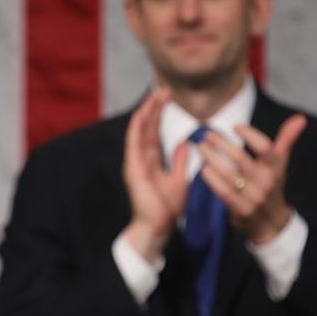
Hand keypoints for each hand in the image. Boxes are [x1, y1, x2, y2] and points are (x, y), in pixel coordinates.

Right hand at [122, 89, 188, 262]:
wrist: (158, 227)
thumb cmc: (166, 208)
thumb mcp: (178, 180)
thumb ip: (178, 161)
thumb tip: (183, 144)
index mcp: (151, 160)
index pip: (154, 131)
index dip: (160, 113)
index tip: (169, 96)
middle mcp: (141, 158)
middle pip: (147, 127)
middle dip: (154, 107)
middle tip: (164, 89)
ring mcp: (135, 162)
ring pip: (140, 131)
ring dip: (147, 112)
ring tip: (155, 95)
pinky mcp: (133, 168)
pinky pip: (134, 144)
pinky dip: (137, 128)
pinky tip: (142, 114)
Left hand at [198, 114, 306, 244]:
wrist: (271, 223)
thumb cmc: (271, 186)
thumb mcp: (279, 164)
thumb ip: (286, 140)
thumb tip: (300, 118)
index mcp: (275, 168)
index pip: (265, 148)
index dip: (250, 135)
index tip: (235, 126)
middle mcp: (266, 182)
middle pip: (241, 159)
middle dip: (222, 144)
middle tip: (208, 134)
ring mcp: (253, 197)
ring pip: (229, 174)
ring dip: (212, 159)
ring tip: (201, 147)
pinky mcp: (241, 209)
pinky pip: (224, 192)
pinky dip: (213, 180)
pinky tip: (203, 169)